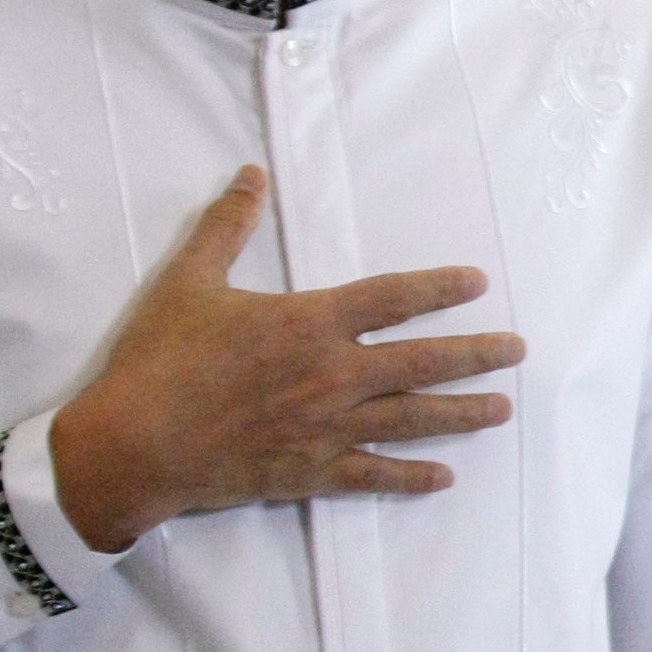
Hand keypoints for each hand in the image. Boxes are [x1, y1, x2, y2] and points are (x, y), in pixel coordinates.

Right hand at [50, 167, 520, 552]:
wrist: (132, 445)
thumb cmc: (158, 360)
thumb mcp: (189, 280)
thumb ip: (227, 225)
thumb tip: (249, 174)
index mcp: (308, 323)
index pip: (392, 298)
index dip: (439, 288)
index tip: (477, 282)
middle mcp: (332, 375)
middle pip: (422, 361)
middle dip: (476, 354)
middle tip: (518, 350)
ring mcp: (326, 428)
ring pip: (412, 419)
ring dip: (462, 413)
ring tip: (503, 408)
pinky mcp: (310, 472)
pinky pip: (374, 475)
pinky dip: (411, 477)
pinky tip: (445, 478)